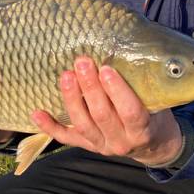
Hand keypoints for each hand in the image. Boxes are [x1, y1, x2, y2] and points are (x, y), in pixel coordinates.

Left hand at [30, 56, 182, 165]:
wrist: (153, 144)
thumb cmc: (155, 114)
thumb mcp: (157, 102)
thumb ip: (142, 85)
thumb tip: (131, 47)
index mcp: (141, 130)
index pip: (130, 111)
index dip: (117, 91)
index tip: (106, 69)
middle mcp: (121, 142)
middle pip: (102, 115)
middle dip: (90, 88)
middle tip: (82, 62)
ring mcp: (102, 146)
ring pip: (83, 125)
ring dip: (71, 100)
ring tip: (65, 76)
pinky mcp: (87, 147)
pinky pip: (66, 138)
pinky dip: (50, 127)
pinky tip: (36, 113)